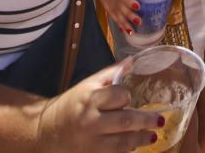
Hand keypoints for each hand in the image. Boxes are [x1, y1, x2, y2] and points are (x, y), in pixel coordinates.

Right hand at [36, 62, 161, 152]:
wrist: (45, 130)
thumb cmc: (70, 105)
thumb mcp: (87, 85)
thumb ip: (110, 74)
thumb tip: (132, 61)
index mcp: (89, 99)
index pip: (117, 95)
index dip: (127, 96)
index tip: (130, 98)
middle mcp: (90, 120)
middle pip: (124, 121)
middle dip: (145, 120)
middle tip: (159, 120)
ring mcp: (90, 141)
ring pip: (122, 143)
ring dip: (140, 139)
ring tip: (152, 135)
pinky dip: (127, 150)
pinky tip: (136, 145)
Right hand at [96, 0, 140, 37]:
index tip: (137, 6)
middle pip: (117, 3)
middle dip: (128, 14)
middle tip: (138, 21)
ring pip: (113, 10)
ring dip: (123, 22)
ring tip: (131, 30)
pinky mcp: (103, 1)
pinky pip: (110, 13)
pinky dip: (118, 22)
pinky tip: (123, 30)